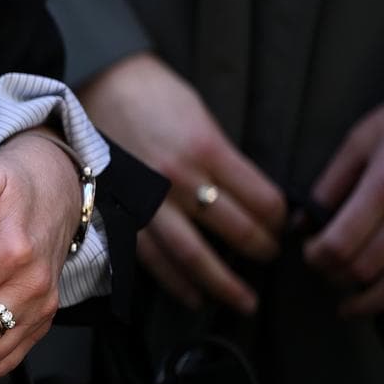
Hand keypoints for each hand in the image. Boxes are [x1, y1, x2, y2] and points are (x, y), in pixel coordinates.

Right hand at [80, 53, 284, 312]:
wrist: (99, 82)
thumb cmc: (154, 92)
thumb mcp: (200, 115)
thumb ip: (222, 156)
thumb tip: (248, 195)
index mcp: (207, 149)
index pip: (262, 200)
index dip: (280, 218)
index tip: (284, 225)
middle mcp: (180, 179)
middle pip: (236, 231)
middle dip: (262, 250)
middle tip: (271, 259)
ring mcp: (149, 200)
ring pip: (194, 256)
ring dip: (223, 284)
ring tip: (243, 300)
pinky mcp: (123, 211)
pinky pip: (152, 258)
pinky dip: (175, 281)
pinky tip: (194, 295)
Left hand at [304, 102, 383, 335]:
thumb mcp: (360, 141)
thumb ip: (330, 182)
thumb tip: (302, 220)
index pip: (340, 242)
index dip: (316, 257)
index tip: (309, 253)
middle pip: (367, 266)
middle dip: (336, 276)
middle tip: (324, 273)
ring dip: (370, 301)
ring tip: (349, 306)